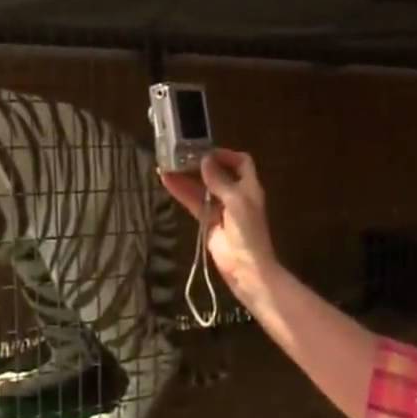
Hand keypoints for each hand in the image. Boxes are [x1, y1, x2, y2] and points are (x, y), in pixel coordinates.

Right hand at [158, 149, 279, 305]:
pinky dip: (182, 192)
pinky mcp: (208, 222)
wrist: (245, 267)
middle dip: (201, 164)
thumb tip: (205, 159)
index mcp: (249, 187)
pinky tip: (167, 182)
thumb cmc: (247, 231)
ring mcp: (221, 209)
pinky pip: (194, 203)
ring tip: (167, 164)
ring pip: (202, 188)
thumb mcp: (236, 201)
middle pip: (218, 174)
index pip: (241, 163)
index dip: (226, 155)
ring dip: (187, 177)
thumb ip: (220, 181)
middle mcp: (236, 195)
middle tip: (180, 155)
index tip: (205, 150)